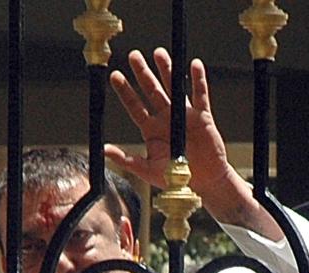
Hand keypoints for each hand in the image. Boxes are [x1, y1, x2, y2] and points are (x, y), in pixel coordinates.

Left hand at [107, 48, 281, 239]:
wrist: (203, 183)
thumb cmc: (175, 179)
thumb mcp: (148, 171)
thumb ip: (127, 160)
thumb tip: (104, 150)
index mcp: (151, 130)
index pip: (135, 107)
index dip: (125, 92)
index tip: (115, 76)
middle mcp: (165, 118)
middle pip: (152, 91)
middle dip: (143, 74)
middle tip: (133, 56)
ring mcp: (183, 115)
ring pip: (173, 87)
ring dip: (166, 71)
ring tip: (159, 53)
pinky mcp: (202, 117)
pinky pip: (200, 95)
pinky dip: (197, 80)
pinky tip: (193, 65)